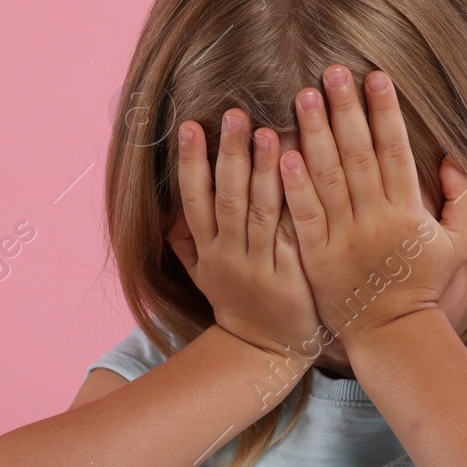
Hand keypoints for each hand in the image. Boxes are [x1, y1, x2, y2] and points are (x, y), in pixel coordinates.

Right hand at [169, 109, 324, 361]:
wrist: (266, 353)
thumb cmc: (238, 304)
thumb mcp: (202, 276)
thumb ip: (184, 242)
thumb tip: (163, 209)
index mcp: (208, 251)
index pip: (194, 199)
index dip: (190, 162)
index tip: (190, 125)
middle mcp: (230, 256)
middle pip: (226, 198)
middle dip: (229, 154)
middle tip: (234, 113)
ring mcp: (260, 267)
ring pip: (260, 212)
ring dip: (263, 171)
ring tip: (269, 131)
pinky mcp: (291, 278)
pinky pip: (293, 235)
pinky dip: (296, 206)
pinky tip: (303, 176)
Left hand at [277, 67, 466, 344]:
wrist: (391, 333)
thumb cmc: (423, 283)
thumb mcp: (457, 244)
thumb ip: (465, 200)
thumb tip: (454, 157)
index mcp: (409, 211)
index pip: (396, 150)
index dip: (386, 111)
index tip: (376, 76)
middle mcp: (376, 219)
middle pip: (359, 154)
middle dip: (347, 110)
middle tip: (333, 71)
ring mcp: (345, 237)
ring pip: (329, 177)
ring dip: (316, 134)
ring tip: (303, 95)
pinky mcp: (317, 256)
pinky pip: (306, 214)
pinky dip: (296, 184)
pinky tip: (284, 152)